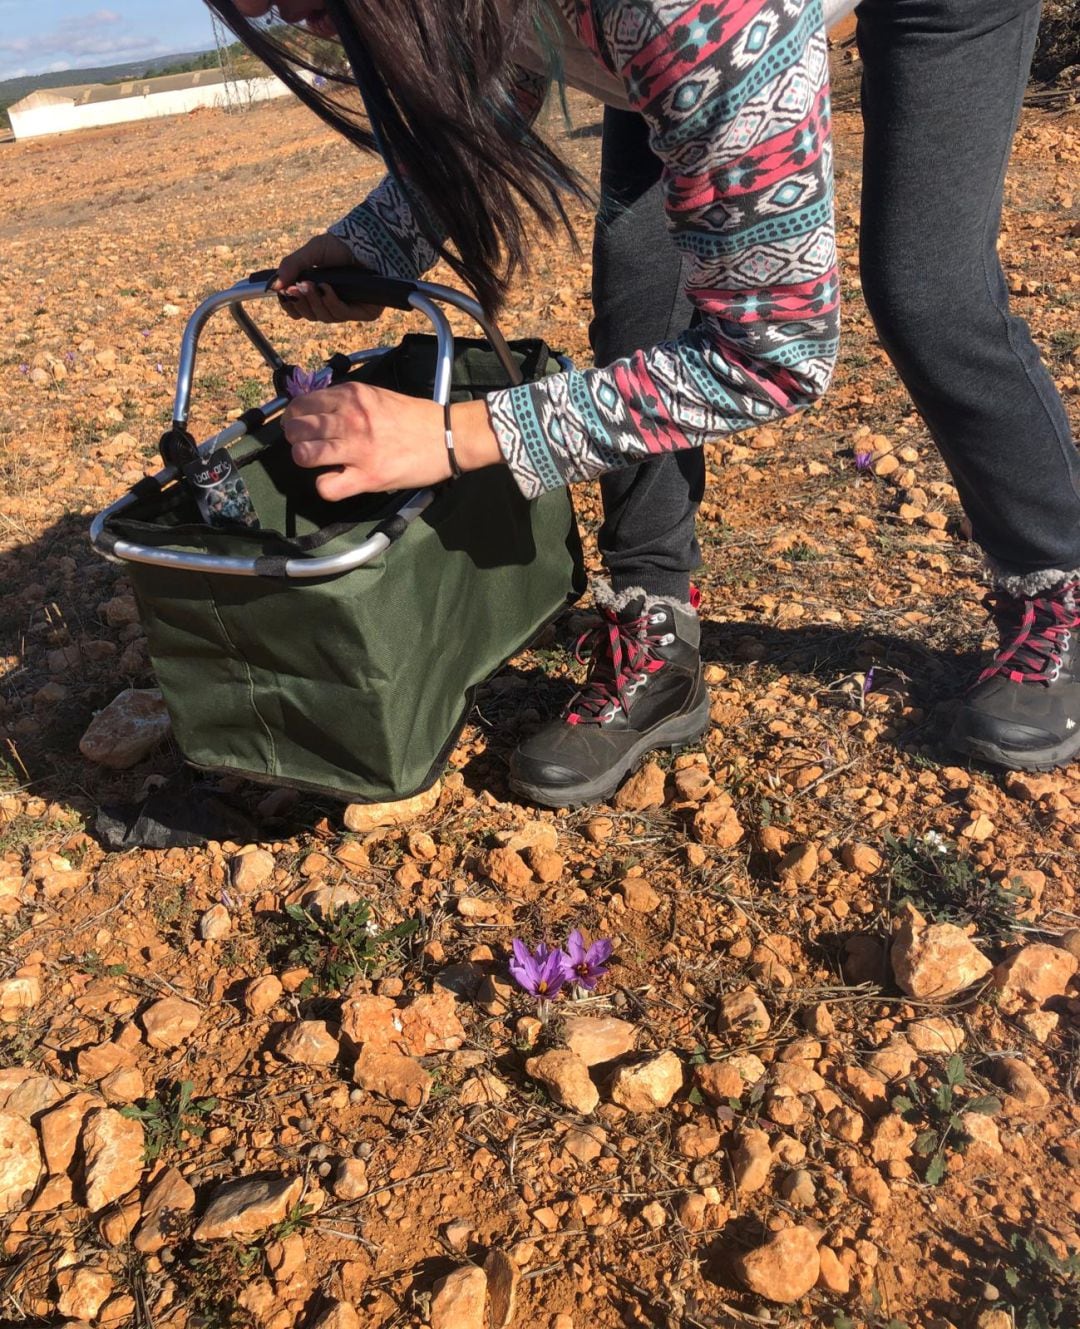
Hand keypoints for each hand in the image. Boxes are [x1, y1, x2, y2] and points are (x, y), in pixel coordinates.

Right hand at [272, 233, 381, 323]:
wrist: (368, 240)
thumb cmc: (341, 245)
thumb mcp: (312, 252)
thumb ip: (292, 266)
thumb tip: (274, 286)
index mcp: (319, 291)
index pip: (301, 310)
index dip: (290, 306)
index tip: (283, 295)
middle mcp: (334, 302)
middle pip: (311, 315)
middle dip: (301, 302)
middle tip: (295, 288)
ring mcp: (350, 309)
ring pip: (325, 316)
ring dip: (315, 301)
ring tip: (311, 285)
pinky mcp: (365, 312)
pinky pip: (343, 314)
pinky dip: (331, 302)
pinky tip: (327, 289)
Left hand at [283, 383, 501, 497]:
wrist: (447, 436)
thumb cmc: (414, 417)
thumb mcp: (376, 396)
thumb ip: (347, 401)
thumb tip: (318, 411)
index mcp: (352, 396)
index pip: (301, 404)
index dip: (295, 417)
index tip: (302, 425)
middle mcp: (351, 418)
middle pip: (296, 428)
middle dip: (295, 438)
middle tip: (307, 444)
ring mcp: (358, 448)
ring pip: (304, 454)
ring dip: (305, 459)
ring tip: (318, 461)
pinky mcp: (367, 476)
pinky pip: (327, 487)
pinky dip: (326, 486)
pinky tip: (336, 480)